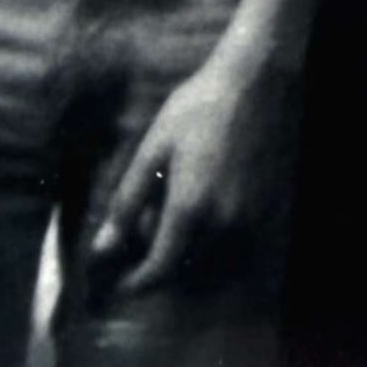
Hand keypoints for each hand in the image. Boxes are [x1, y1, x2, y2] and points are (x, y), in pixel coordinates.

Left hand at [86, 47, 295, 301]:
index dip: (135, 282)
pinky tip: (199, 221)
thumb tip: (103, 247)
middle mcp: (223, 224)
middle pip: (185, 274)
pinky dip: (212, 252)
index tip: (118, 281)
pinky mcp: (263, 212)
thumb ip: (128, 203)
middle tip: (141, 242)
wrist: (253, 83)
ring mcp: (248, 220)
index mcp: (190, 208)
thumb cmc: (197, 108)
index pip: (160, 270)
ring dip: (186, 263)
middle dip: (158, 269)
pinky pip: (234, 252)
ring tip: (168, 229)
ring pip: (212, 267)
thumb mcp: (153, 149)